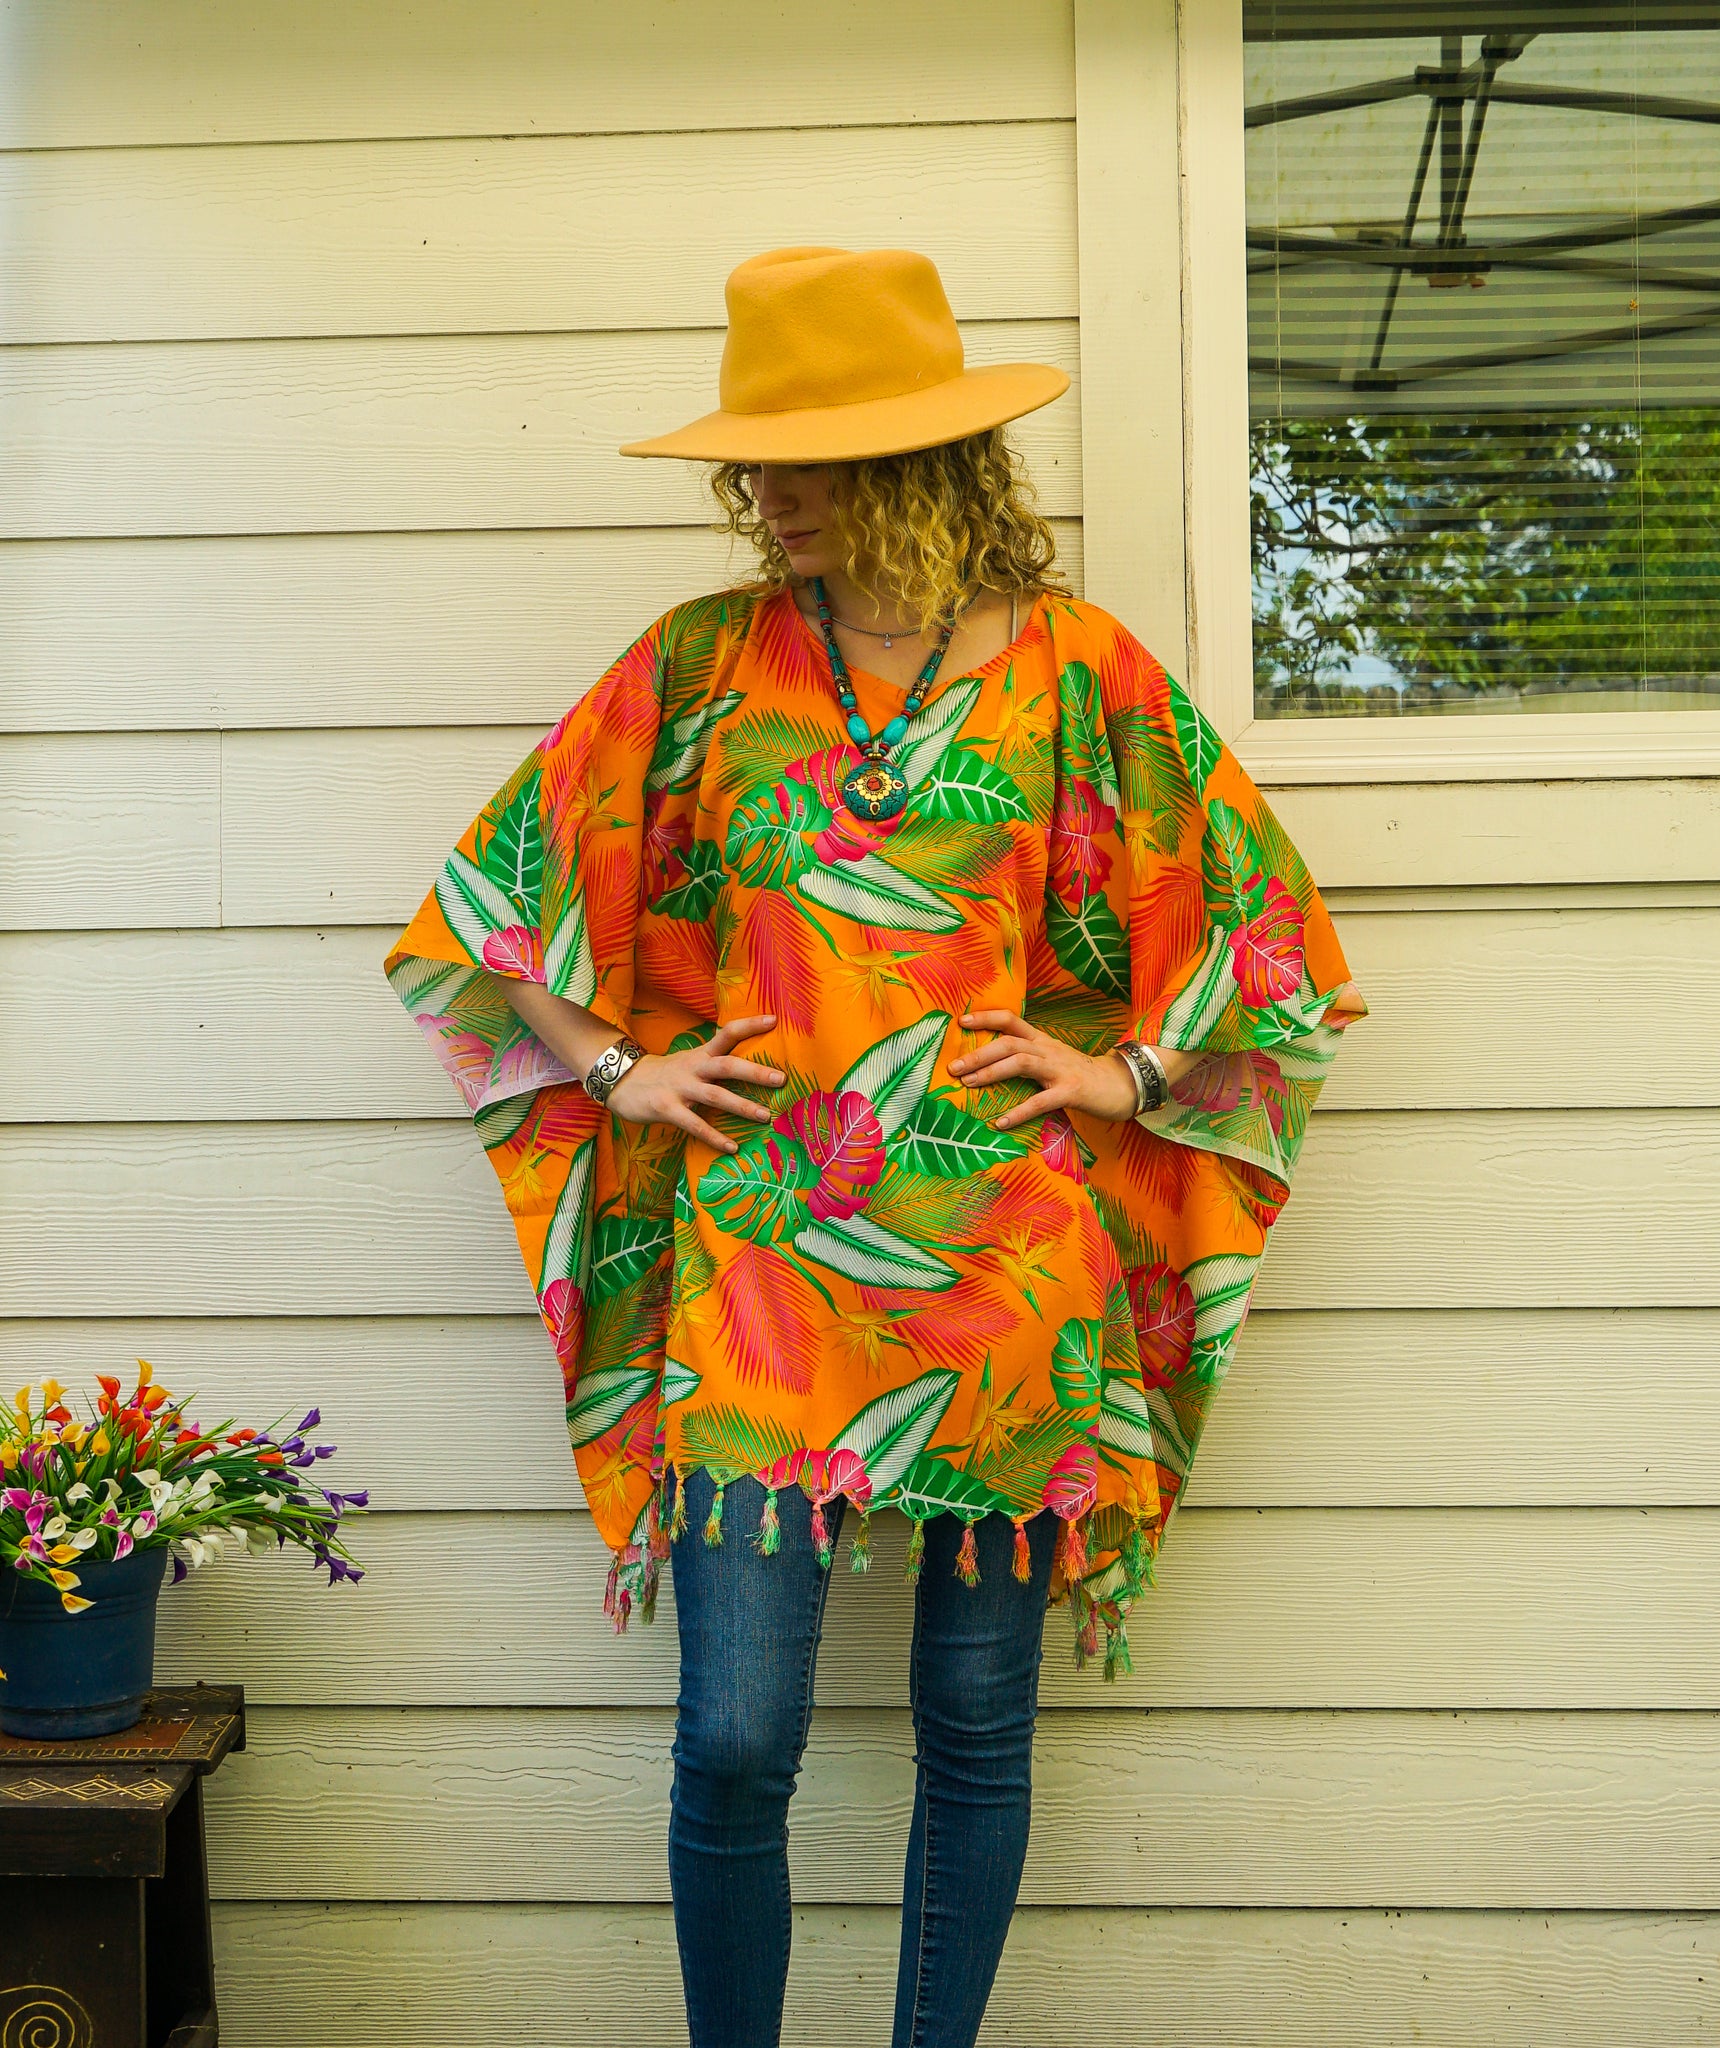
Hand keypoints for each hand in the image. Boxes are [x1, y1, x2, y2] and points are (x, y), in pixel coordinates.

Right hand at [606, 1014, 784, 1154]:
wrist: (620, 1081)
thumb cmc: (664, 1075)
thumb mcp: (690, 1062)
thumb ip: (715, 1063)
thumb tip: (751, 1070)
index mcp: (700, 1054)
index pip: (728, 1033)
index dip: (750, 1025)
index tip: (774, 1019)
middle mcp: (693, 1068)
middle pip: (727, 1065)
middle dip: (754, 1072)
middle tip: (781, 1079)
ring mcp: (680, 1088)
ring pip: (715, 1096)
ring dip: (742, 1106)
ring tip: (765, 1116)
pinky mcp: (667, 1108)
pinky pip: (694, 1125)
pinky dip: (714, 1137)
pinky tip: (732, 1147)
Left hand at [950, 1010, 1139, 1129]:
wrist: (1123, 1085)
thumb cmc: (1081, 1075)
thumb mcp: (1053, 1059)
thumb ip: (1027, 1058)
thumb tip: (990, 1064)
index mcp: (1042, 1041)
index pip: (1011, 1020)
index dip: (986, 1017)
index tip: (960, 1021)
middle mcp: (1048, 1050)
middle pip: (1009, 1042)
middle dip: (978, 1053)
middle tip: (953, 1067)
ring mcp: (1060, 1070)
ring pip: (1020, 1062)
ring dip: (990, 1073)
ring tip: (967, 1084)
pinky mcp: (1071, 1092)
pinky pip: (1040, 1102)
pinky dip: (1018, 1112)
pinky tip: (1000, 1123)